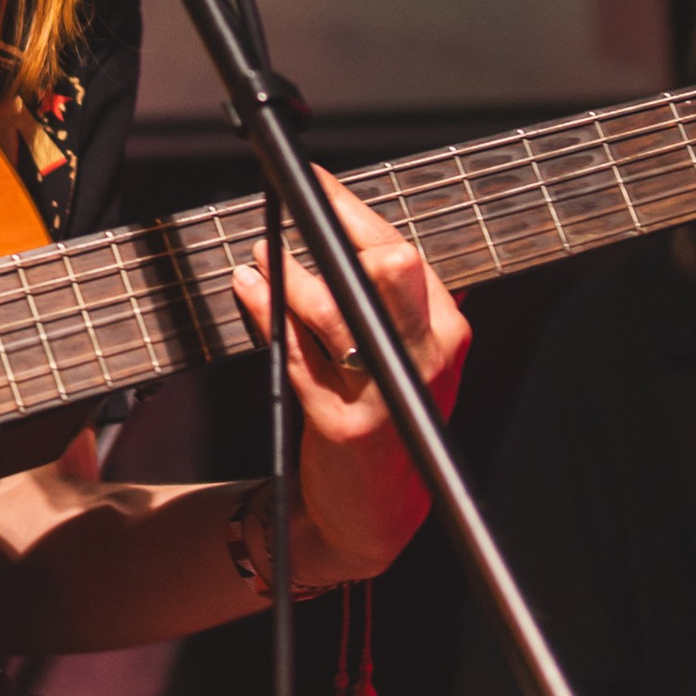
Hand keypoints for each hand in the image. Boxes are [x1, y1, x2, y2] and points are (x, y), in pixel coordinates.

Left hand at [228, 180, 470, 583]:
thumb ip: (398, 302)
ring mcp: (384, 391)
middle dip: (333, 225)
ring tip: (262, 253)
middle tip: (292, 199)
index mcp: (446, 332)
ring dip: (289, 271)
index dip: (354, 210)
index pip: (403, 250)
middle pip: (385, 268)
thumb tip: (358, 231)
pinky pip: (298, 354)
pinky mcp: (343, 422)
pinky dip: (267, 314)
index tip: (317, 180)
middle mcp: (424, 357)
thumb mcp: (413, 360)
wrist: (374, 515)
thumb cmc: (389, 423)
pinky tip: (249, 290)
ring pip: (333, 307)